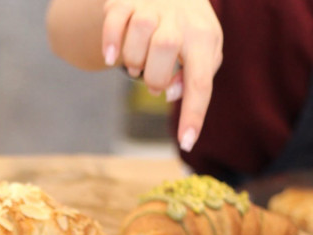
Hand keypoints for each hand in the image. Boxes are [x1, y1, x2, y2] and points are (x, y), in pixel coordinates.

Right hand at [101, 0, 222, 151]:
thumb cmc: (187, 29)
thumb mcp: (202, 49)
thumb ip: (194, 76)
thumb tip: (171, 93)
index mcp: (203, 36)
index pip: (201, 80)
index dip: (194, 113)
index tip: (187, 141)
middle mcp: (179, 18)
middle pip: (164, 49)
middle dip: (153, 76)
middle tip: (153, 82)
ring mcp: (151, 6)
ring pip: (138, 33)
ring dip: (132, 59)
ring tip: (136, 65)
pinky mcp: (124, 1)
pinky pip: (114, 21)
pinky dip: (110, 43)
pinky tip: (110, 57)